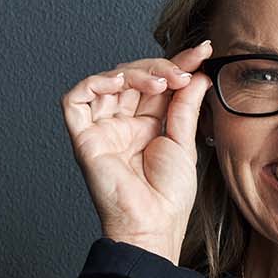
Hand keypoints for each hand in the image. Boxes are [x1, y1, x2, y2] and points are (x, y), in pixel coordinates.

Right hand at [60, 40, 214, 264]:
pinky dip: (94, 84)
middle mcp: (122, 123)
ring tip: (160, 82)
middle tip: (183, 72)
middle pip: (132, 78)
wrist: (153, 225)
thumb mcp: (184, 142)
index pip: (157, 83)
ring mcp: (102, 129)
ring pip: (107, 82)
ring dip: (134, 73)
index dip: (177, 64)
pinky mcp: (83, 138)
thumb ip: (186, 105)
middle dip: (159, 67)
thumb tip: (196, 73)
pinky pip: (75, 100)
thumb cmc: (167, 197)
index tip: (202, 52)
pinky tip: (119, 83)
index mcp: (146, 124)